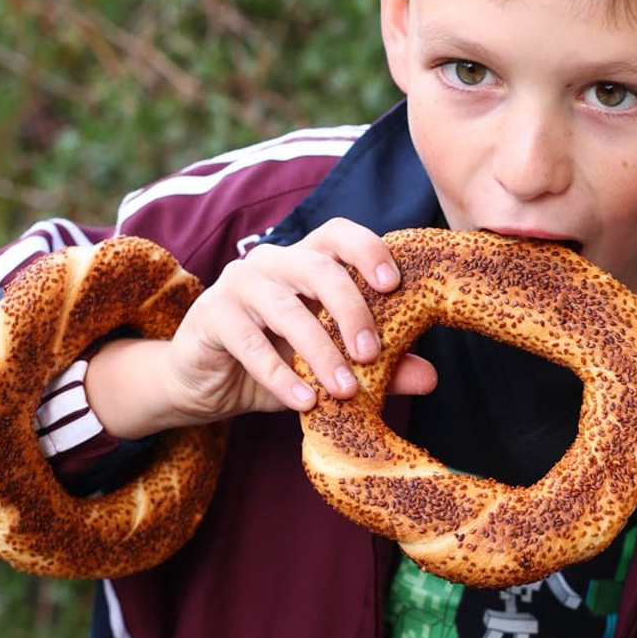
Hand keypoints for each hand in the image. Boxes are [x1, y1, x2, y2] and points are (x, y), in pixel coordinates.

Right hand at [86, 219, 436, 437]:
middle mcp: (272, 262)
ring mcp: (237, 284)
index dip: (367, 250)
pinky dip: (280, 374)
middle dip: (351, 311)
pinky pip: (248, 341)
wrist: (206, 387)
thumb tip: (430, 376)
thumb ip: (379, 368)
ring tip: (346, 390)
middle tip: (372, 354)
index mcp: (305, 262)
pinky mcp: (210, 314)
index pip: (338, 236)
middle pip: (318, 268)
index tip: (394, 284)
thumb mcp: (330, 368)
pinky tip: (305, 401)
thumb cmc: (276, 365)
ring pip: (286, 308)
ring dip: (320, 351)